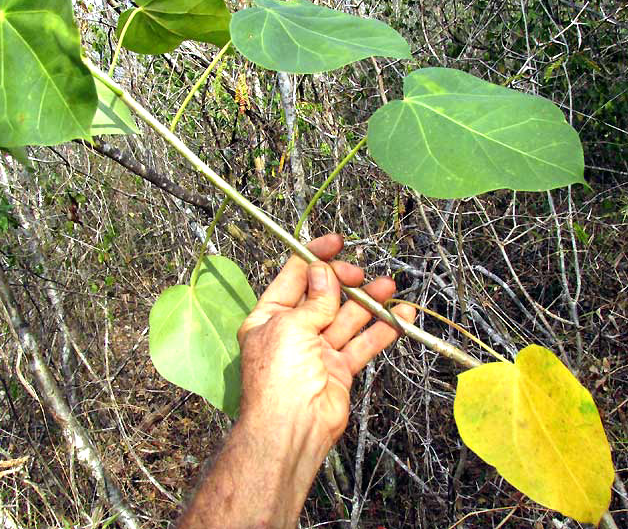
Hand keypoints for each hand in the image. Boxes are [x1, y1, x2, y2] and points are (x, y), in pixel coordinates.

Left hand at [237, 233, 415, 446]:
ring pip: (347, 318)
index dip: (315, 256)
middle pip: (324, 295)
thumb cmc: (278, 376)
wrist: (290, 430)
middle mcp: (293, 330)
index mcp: (270, 316)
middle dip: (345, 280)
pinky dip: (382, 330)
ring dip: (368, 302)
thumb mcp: (291, 326)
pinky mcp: (339, 369)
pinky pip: (362, 343)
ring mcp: (317, 349)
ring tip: (389, 287)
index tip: (337, 241)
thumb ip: (315, 300)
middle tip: (361, 274)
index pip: (295, 276)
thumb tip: (324, 271)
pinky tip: (401, 315)